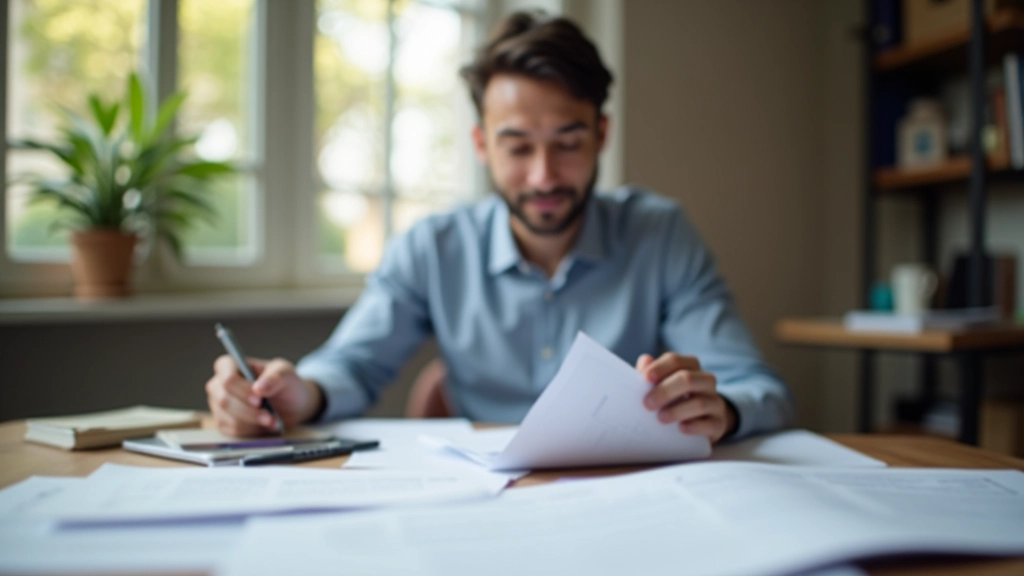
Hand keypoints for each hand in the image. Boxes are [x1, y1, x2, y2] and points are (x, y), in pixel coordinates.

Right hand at [205, 356, 323, 436]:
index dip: (241, 389)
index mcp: (228, 366)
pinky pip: (233, 431)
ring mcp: (218, 406)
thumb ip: (275, 377)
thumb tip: (259, 388)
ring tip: (273, 421)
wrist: (291, 405)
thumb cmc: (284, 383)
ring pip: (228, 419)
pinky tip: (265, 427)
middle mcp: (218, 385)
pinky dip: (252, 431)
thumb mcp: (286, 374)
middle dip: (249, 411)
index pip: (226, 377)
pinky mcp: (223, 423)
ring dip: (253, 423)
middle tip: (270, 416)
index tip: (259, 399)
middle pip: (224, 400)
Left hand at [637, 352, 736, 443]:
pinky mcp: (718, 423)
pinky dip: (694, 426)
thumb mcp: (662, 384)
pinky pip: (709, 423)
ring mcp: (715, 402)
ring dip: (677, 411)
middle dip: (665, 391)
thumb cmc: (675, 398)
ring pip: (699, 402)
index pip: (675, 361)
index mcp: (690, 366)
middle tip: (647, 403)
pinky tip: (681, 429)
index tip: (645, 378)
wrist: (704, 420)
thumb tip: (645, 361)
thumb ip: (650, 373)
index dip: (660, 368)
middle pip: (688, 379)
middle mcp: (706, 381)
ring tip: (660, 418)